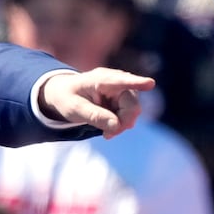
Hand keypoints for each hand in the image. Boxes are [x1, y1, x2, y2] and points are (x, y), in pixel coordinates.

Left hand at [38, 69, 155, 138]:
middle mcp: (116, 83)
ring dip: (122, 125)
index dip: (137, 83)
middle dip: (125, 121)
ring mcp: (121, 92)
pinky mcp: (122, 102)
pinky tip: (108, 131)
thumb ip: (94, 116)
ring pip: (133, 111)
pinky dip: (120, 126)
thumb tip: (117, 126)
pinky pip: (128, 116)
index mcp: (101, 79)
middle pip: (132, 104)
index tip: (150, 83)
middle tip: (109, 135)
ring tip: (106, 133)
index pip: (121, 81)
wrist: (64, 94)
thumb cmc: (67, 97)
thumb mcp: (74, 109)